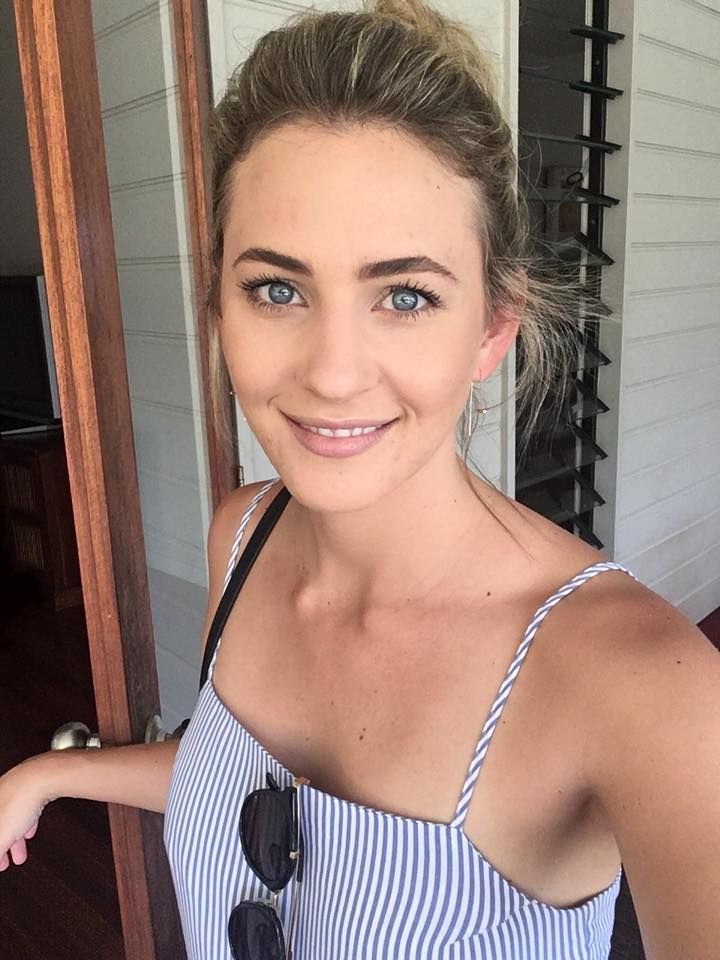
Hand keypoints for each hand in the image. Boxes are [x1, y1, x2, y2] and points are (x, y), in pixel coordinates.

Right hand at [0, 755, 54, 870]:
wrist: (46, 775)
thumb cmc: (20, 801)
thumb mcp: (1, 835)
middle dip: (0, 847)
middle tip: (3, 863)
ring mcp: (16, 787)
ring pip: (11, 818)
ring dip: (14, 840)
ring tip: (20, 856)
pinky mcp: (33, 784)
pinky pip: (25, 808)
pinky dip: (25, 823)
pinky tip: (29, 832)